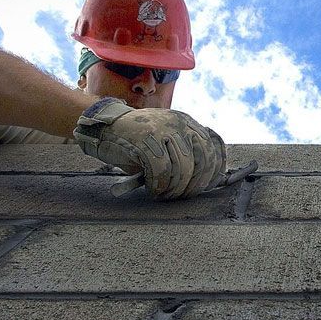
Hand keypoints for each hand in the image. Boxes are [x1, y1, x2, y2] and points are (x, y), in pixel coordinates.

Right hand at [73, 98, 225, 198]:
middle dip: (195, 185)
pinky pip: (162, 170)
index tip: (207, 187)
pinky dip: (159, 185)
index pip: (214, 146)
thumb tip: (206, 181)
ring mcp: (163, 129)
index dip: (215, 170)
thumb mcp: (166, 143)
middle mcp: (180, 123)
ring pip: (184, 168)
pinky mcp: (146, 139)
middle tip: (180, 196)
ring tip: (164, 195)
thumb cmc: (137, 143)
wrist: (105, 128)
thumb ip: (186, 154)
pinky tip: (152, 190)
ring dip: (175, 189)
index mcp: (187, 123)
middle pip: (203, 159)